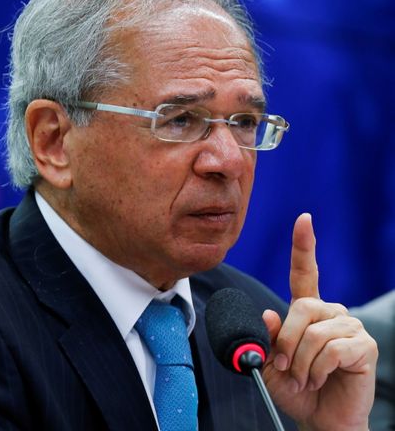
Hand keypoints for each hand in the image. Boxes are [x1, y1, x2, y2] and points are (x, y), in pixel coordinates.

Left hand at [261, 213, 376, 430]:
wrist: (321, 419)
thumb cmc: (298, 389)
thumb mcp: (270, 363)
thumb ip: (266, 339)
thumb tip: (268, 316)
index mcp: (309, 309)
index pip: (306, 272)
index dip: (304, 244)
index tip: (304, 219)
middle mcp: (331, 311)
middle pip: (301, 308)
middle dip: (286, 341)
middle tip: (285, 368)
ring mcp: (350, 326)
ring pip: (314, 333)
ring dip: (301, 362)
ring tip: (304, 378)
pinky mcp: (364, 346)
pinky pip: (331, 349)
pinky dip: (318, 369)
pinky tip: (321, 379)